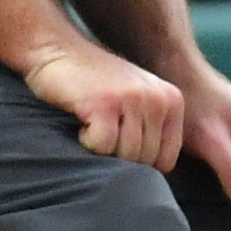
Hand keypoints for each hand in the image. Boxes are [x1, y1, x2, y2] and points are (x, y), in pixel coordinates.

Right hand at [26, 42, 183, 172]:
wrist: (59, 51)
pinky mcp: (105, 103)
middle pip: (145, 160)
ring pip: (124, 155)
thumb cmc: (94, 85)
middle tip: (100, 136)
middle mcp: (159, 99)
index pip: (166, 158)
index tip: (118, 146)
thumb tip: (154, 180)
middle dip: (118, 159)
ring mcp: (133, 100)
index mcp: (172, 101)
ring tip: (92, 126)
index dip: (140, 164)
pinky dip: (86, 143)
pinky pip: (102, 146)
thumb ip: (151, 130)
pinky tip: (81, 122)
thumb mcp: (137, 102)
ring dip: (101, 150)